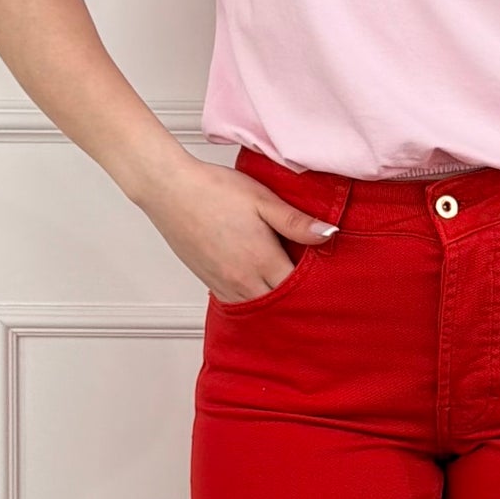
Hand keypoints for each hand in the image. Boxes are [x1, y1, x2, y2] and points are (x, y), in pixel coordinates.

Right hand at [143, 159, 337, 303]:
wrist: (170, 190)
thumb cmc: (213, 190)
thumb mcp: (262, 199)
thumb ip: (296, 222)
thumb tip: (329, 235)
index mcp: (261, 260)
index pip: (299, 288)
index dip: (316, 285)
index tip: (328, 278)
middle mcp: (243, 280)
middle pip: (280, 304)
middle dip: (298, 299)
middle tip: (313, 289)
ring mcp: (223, 285)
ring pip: (258, 309)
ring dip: (274, 303)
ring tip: (288, 289)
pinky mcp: (209, 282)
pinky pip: (237, 304)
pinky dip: (252, 301)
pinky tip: (259, 287)